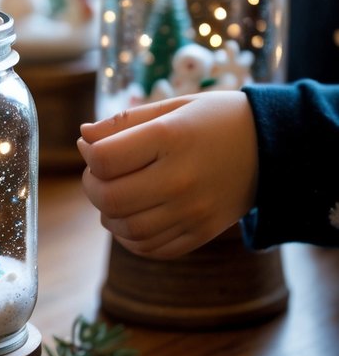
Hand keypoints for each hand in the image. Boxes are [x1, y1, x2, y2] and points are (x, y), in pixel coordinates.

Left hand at [77, 92, 258, 258]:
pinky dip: (130, 238)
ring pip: (126, 230)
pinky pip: (151, 248)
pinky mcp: (201, 233)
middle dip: (92, 187)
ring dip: (108, 215)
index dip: (89, 154)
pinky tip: (133, 218)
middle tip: (99, 175)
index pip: (104, 159)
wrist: (271, 148)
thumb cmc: (215, 120)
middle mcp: (181, 179)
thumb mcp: (173, 107)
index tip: (94, 148)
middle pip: (110, 199)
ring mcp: (193, 211)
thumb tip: (83, 137)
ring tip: (116, 196)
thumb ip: (124, 122)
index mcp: (171, 138)